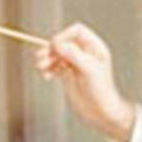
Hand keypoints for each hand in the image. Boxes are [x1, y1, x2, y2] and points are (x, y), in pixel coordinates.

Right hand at [35, 22, 134, 141]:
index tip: (55, 45)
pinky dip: (49, 69)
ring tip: (40, 66)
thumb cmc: (100, 90)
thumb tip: (57, 44)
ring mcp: (76, 63)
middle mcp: (85, 53)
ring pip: (58, 54)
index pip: (77, 32)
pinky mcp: (69, 74)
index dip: (64, 35)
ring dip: (47, 58)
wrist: (100, 110)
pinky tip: (46, 75)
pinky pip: (55, 66)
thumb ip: (73, 54)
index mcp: (94, 48)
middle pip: (64, 42)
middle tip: (41, 56)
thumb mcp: (88, 68)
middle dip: (52, 49)